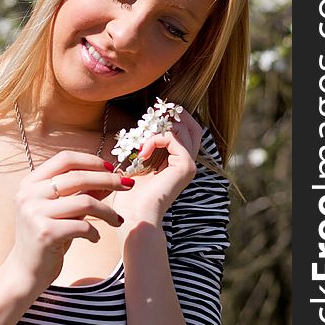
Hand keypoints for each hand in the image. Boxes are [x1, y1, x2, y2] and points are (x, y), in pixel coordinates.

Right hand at [4, 151, 134, 292]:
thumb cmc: (47, 237)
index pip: (65, 159)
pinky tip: (95, 237)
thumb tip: (112, 176)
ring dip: (107, 211)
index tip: (112, 168)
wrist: (25, 272)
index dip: (91, 161)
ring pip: (84, 202)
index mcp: (30, 182)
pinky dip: (95, 232)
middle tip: (128, 185)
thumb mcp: (63, 210)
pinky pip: (82, 226)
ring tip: (117, 220)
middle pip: (78, 177)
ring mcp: (35, 213)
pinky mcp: (45, 234)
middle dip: (108, 180)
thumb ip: (83, 192)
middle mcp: (29, 194)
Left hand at [112, 109, 202, 230]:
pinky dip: (153, 140)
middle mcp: (188, 162)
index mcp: (179, 162)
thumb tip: (144, 123)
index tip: (155, 111)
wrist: (134, 215)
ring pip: (181, 129)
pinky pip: (171, 138)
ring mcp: (189, 164)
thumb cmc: (131, 193)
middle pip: (193, 127)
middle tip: (156, 109)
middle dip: (174, 115)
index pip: (187, 131)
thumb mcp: (138, 162)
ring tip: (140, 139)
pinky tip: (141, 153)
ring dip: (157, 128)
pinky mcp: (186, 166)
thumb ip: (146, 144)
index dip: (175, 117)